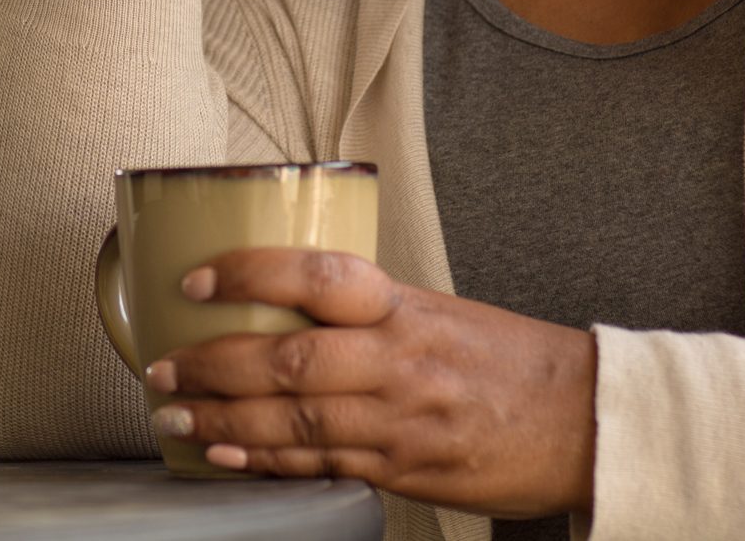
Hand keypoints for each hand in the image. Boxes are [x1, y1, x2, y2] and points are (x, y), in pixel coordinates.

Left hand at [141, 247, 597, 519]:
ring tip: (173, 416)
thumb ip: (367, 308)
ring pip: (295, 421)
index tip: (196, 278)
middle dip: (213, 365)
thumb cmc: (509, 360)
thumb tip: (284, 295)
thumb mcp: (440, 311)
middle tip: (159, 367)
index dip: (250, 273)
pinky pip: (321, 466)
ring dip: (223, 421)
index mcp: (405, 307)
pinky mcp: (403, 471)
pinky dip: (265, 463)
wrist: (585, 422)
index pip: (317, 278)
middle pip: (289, 359)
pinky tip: (224, 457)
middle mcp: (399, 362)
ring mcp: (399, 422)